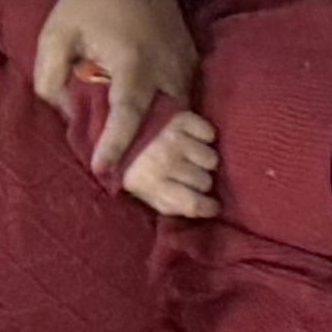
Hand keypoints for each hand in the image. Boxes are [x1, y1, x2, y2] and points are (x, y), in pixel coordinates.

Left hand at [38, 0, 203, 179]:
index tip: (104, 172)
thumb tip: (65, 113)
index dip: (116, 145)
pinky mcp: (191, 64)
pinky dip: (166, 122)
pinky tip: (147, 133)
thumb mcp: (56, 32)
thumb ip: (50, 75)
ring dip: (155, 139)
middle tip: (118, 175)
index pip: (128, 114)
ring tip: (133, 160)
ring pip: (175, 119)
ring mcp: (185, 67)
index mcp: (133, 61)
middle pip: (160, 126)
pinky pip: (181, 104)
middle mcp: (167, 68)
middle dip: (141, 154)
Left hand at [118, 105, 223, 219]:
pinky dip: (204, 135)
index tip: (212, 206)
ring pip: (211, 159)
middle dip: (199, 180)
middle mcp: (165, 161)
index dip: (207, 207)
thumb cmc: (132, 163)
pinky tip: (190, 136)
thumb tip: (200, 213)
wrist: (119, 123)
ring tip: (188, 154)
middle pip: (205, 182)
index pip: (192, 204)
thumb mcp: (141, 190)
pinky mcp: (182, 118)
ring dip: (203, 158)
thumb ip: (166, 203)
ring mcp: (174, 138)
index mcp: (151, 184)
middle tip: (188, 172)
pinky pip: (209, 134)